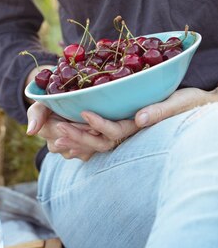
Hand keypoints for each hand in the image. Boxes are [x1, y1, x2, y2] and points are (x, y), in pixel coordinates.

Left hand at [27, 87, 217, 161]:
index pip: (115, 131)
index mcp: (139, 129)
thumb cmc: (190, 105)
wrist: (194, 108)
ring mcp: (124, 134)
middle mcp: (129, 135)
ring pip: (95, 142)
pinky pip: (97, 139)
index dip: (99, 124)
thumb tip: (138, 119)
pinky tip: (63, 136)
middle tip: (56, 127)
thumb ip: (159, 112)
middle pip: (99, 141)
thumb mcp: (177, 105)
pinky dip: (80, 139)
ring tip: (53, 135)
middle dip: (77, 136)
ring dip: (75, 140)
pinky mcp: (121, 128)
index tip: (83, 112)